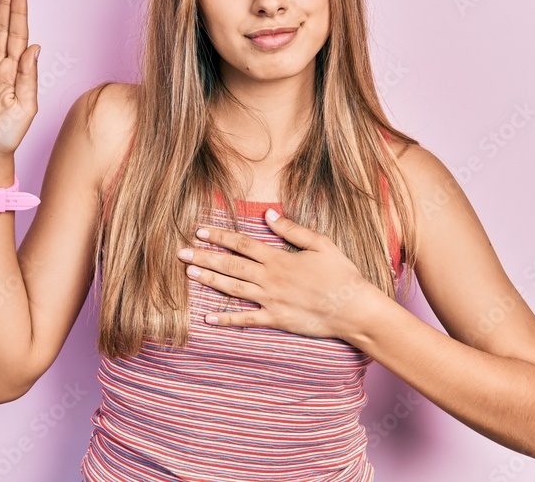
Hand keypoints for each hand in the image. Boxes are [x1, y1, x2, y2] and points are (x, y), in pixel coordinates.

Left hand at [176, 209, 377, 339]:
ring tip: (189, 272)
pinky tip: (208, 318)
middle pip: (231, 265)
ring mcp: (270, 301)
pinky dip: (226, 319)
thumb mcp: (320, 244)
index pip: (242, 244)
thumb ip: (292, 229)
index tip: (200, 231)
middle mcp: (270, 279)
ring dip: (210, 280)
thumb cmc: (341, 274)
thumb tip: (268, 214)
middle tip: (180, 251)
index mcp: (279, 258)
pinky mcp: (275, 320)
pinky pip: (246, 320)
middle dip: (205, 257)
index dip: (219, 237)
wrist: (353, 308)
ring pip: (233, 289)